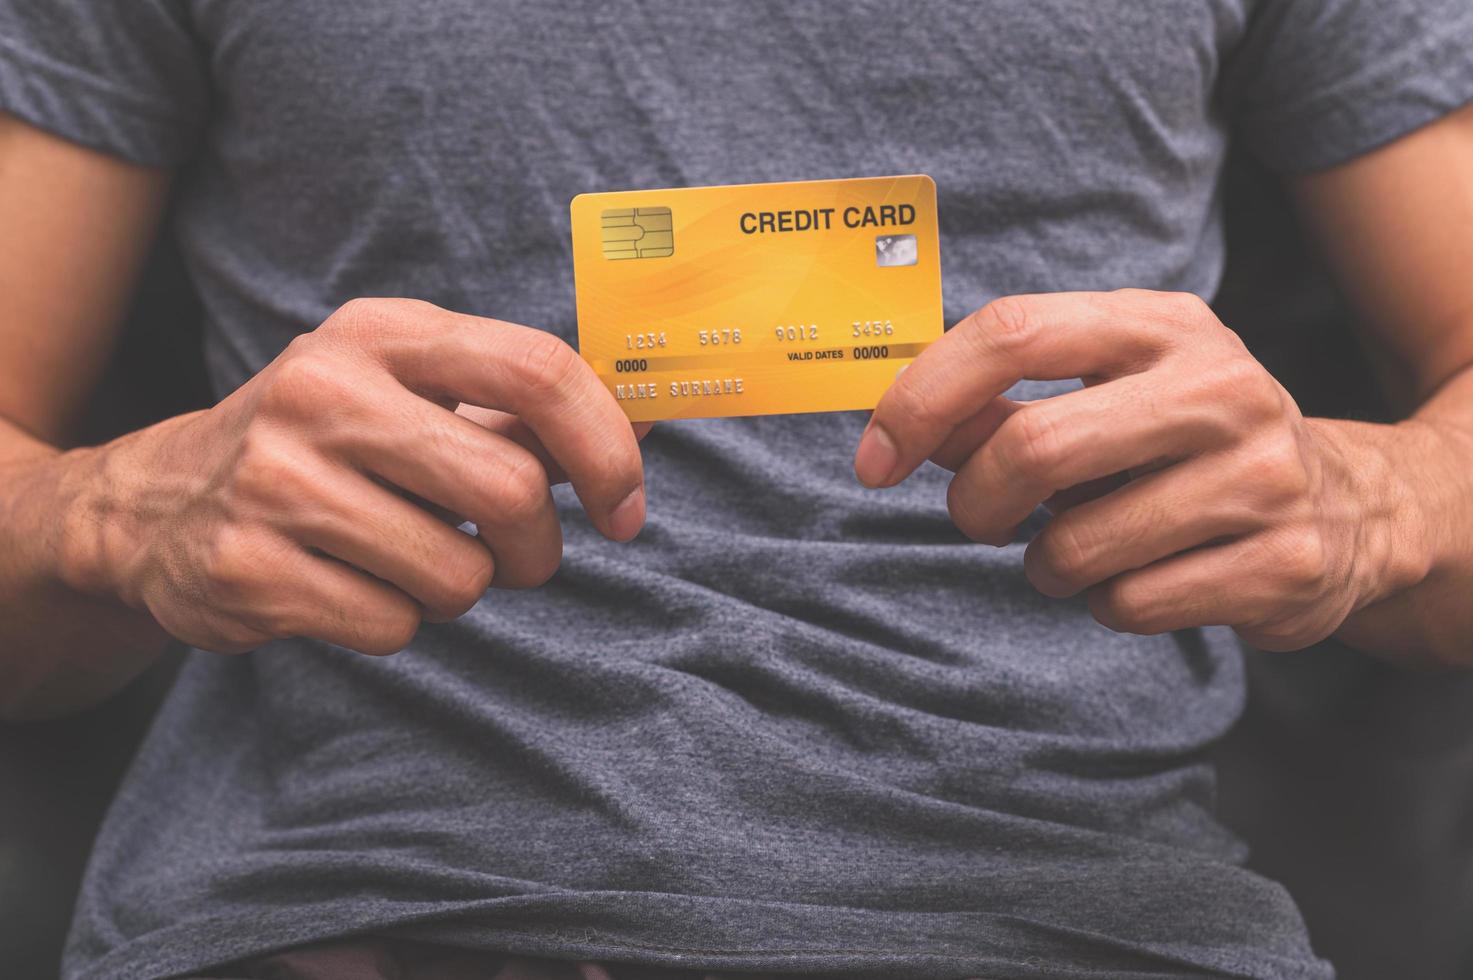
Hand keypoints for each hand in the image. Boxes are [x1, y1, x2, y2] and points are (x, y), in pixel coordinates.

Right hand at [65, 298, 647, 655]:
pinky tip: (350, 586)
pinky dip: (397, 623)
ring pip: (458, 576)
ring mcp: (277, 480)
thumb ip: (521, 411)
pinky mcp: (249, 569)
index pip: (537, 369)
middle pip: (510, 489)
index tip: (627, 507)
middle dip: (538, 549)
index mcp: (382, 333)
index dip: (608, 447)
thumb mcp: (411, 395)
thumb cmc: (325, 443)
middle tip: (520, 559)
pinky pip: (393, 627)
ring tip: (408, 560)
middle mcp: (323, 391)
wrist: (156, 503)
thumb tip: (647, 425)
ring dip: (460, 589)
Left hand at [855, 290, 1429, 650]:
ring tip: (1082, 547)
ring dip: (1045, 565)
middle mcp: (1220, 387)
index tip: (874, 457)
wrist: (1352, 506)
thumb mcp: (1109, 394)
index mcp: (1161, 324)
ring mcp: (1261, 475)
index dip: (924, 396)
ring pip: (1074, 547)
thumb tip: (900, 427)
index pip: (1014, 331)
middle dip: (974, 503)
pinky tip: (1145, 577)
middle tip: (981, 519)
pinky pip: (1128, 604)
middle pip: (1033, 448)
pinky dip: (1106, 604)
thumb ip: (1004, 404)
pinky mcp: (1281, 563)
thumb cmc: (1188, 444)